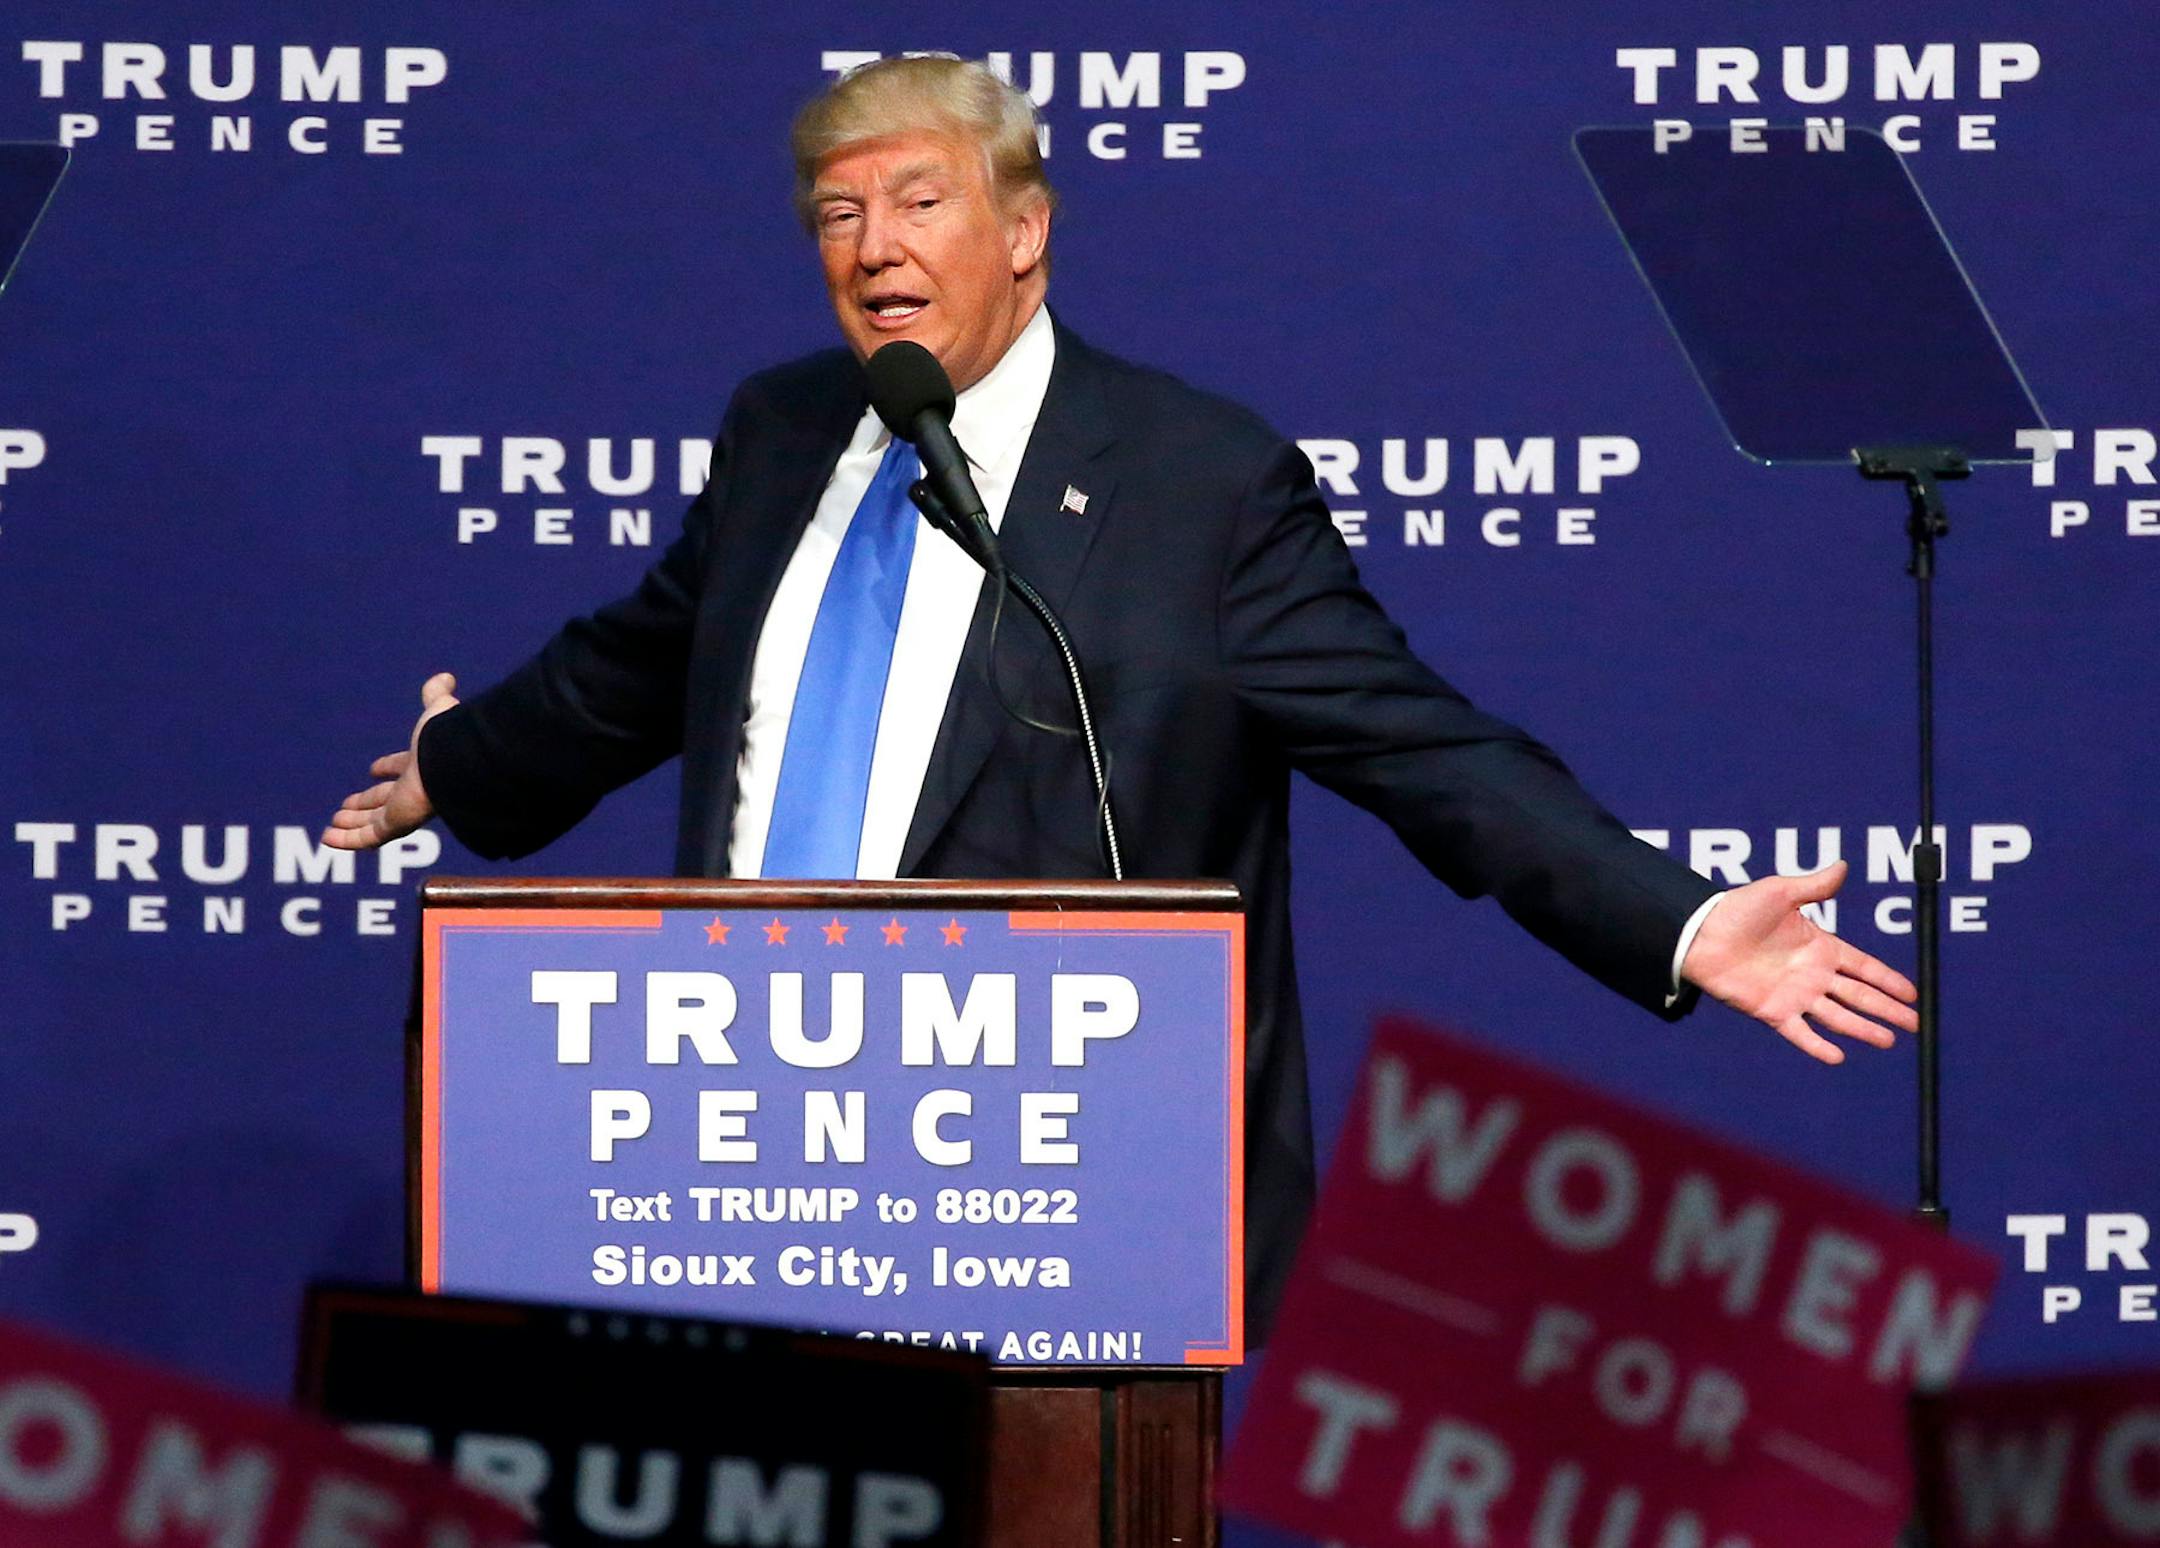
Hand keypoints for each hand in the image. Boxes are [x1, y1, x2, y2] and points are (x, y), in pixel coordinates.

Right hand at [322, 672, 459, 851]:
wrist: (453, 762)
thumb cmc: (446, 737)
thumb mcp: (436, 710)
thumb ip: (437, 695)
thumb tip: (446, 677)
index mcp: (423, 764)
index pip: (403, 769)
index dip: (389, 768)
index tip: (374, 769)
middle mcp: (414, 790)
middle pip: (385, 801)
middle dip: (365, 803)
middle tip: (346, 806)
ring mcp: (405, 811)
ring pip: (373, 823)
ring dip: (352, 824)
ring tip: (332, 825)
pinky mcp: (396, 826)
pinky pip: (367, 839)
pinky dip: (347, 841)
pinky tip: (327, 838)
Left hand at [1680, 861, 1918, 1063]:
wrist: (1700, 934)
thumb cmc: (1737, 909)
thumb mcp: (1779, 892)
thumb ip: (1813, 886)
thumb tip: (1842, 866)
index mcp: (1820, 946)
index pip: (1864, 967)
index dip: (1889, 980)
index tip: (1914, 994)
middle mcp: (1812, 975)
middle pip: (1859, 995)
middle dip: (1887, 1009)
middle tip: (1915, 1024)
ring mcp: (1794, 995)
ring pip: (1837, 1016)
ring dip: (1862, 1029)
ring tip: (1887, 1042)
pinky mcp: (1772, 1011)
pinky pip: (1799, 1032)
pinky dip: (1816, 1046)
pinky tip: (1837, 1057)